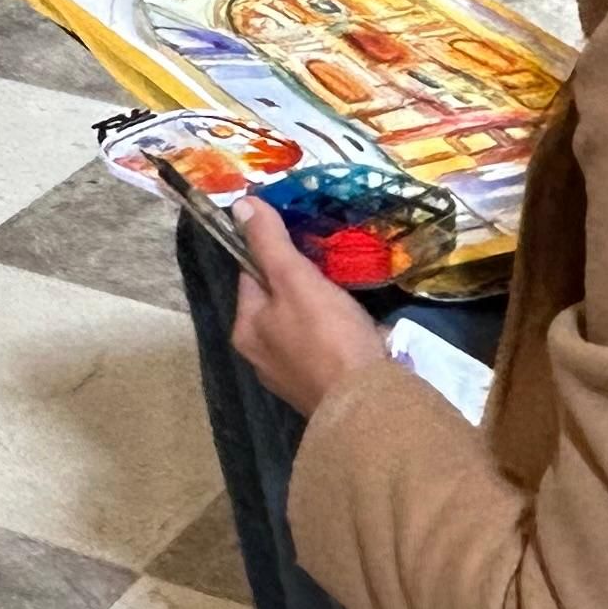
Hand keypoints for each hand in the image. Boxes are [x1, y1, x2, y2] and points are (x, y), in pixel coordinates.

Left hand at [229, 198, 390, 416]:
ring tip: (346, 298)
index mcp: (245, 330)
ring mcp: (289, 377)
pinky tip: (356, 332)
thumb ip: (269, 242)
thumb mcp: (295, 279)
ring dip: (321, 311)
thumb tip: (240, 204)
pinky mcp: (319, 391)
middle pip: (277, 302)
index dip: (274, 253)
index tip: (304, 242)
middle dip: (301, 285)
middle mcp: (259, 356)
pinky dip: (336, 338)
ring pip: (301, 327)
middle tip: (331, 269)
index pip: (251, 275)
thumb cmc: (327, 336)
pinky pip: (323, 351)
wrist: (367, 404)